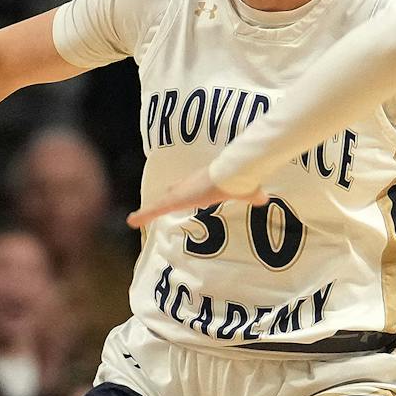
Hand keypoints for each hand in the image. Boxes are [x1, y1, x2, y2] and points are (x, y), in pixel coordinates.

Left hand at [128, 171, 262, 229]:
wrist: (233, 173)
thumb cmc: (240, 179)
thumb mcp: (247, 189)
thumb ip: (253, 194)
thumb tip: (264, 198)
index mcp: (204, 183)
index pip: (188, 187)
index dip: (181, 192)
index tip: (175, 195)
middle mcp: (189, 184)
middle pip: (172, 193)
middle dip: (164, 200)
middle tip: (154, 207)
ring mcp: (181, 192)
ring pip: (159, 203)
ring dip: (148, 211)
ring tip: (136, 219)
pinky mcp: (176, 199)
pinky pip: (155, 208)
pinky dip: (143, 215)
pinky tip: (132, 221)